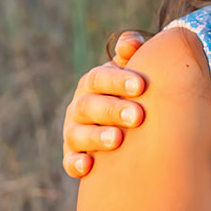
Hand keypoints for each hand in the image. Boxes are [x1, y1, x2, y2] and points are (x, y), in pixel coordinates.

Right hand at [62, 31, 148, 177]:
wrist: (131, 123)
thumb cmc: (136, 92)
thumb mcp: (134, 70)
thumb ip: (132, 53)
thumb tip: (131, 44)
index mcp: (95, 82)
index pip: (101, 78)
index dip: (118, 80)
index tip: (141, 86)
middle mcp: (80, 105)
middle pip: (90, 105)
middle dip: (113, 110)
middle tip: (138, 116)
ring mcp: (75, 130)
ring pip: (78, 133)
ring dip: (96, 137)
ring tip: (117, 140)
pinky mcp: (74, 155)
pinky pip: (70, 161)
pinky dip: (75, 163)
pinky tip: (88, 166)